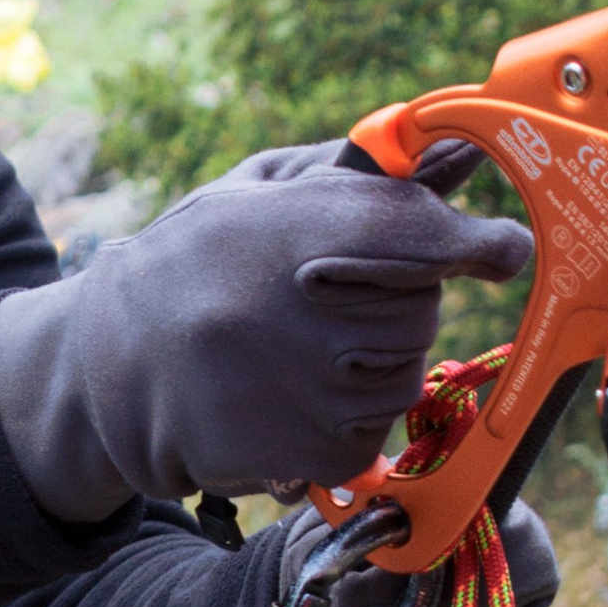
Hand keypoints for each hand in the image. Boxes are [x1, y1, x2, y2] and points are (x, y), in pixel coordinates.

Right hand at [0, 156, 533, 520]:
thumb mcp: (260, 195)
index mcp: (284, 228)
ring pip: (404, 375)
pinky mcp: (303, 453)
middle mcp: (295, 311)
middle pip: (420, 310)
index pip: (411, 230)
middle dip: (399, 303)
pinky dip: (348, 418)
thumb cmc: (195, 265)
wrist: (107, 369)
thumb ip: (361, 174)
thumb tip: (463, 153)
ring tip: (302, 350)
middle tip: (336, 300)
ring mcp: (303, 389)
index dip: (467, 242)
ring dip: (374, 364)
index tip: (500, 249)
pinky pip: (373, 432)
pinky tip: (294, 394)